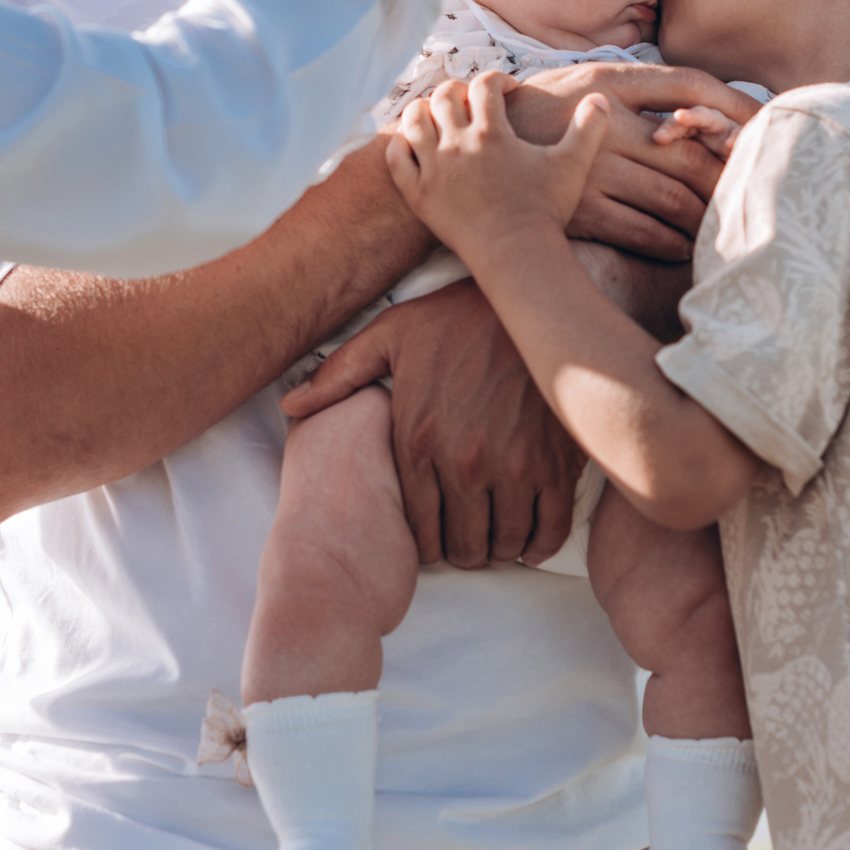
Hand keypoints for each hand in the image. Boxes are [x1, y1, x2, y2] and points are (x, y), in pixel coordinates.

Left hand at [282, 279, 585, 567]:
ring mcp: (515, 465)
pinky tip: (530, 540)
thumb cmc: (455, 318)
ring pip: (506, 542)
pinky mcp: (557, 462)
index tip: (433, 542)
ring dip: (499, 549)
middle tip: (465, 544)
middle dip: (462, 552)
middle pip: (464, 545)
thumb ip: (340, 376)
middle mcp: (465, 462)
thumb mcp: (388, 336)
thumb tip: (291, 404)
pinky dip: (540, 544)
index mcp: (419, 441)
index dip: (425, 546)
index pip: (418, 527)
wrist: (527, 298)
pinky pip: (551, 527)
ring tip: (494, 540)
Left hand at [388, 73, 608, 262]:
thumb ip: (588, 128)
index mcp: (493, 131)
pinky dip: (400, 144)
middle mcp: (458, 143)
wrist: (517, 254)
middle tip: (469, 102)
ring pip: (414, 120)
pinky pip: (396, 158)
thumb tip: (600, 99)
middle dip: (458, 91)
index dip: (497, 80)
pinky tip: (412, 144)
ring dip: (423, 110)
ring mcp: (434, 168)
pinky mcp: (418, 194)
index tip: (507, 90)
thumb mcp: (573, 165)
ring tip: (437, 116)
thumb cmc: (545, 210)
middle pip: (444, 95)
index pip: (485, 84)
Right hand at [503, 64, 762, 258]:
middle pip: (691, 152)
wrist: (468, 151)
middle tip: (755, 186)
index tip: (766, 120)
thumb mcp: (582, 81)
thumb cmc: (537, 113)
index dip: (734, 105)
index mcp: (609, 80)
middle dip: (728, 174)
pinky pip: (643, 232)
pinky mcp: (580, 209)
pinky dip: (671, 243)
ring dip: (706, 217)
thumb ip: (637, 90)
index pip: (690, 85)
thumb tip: (703, 105)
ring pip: (673, 198)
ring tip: (724, 225)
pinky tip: (683, 247)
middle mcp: (605, 122)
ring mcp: (592, 168)